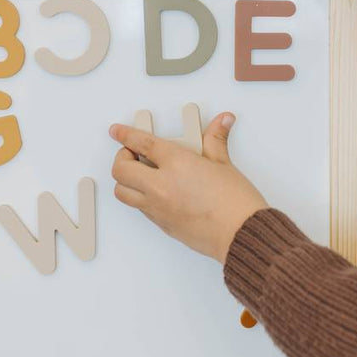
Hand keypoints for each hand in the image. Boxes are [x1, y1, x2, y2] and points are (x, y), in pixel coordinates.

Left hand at [108, 113, 269, 263]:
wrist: (239, 234)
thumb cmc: (234, 202)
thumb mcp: (224, 164)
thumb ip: (215, 140)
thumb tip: (221, 122)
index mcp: (176, 164)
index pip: (141, 143)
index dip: (125, 134)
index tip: (117, 131)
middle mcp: (161, 185)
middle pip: (121, 169)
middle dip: (122, 158)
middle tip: (133, 153)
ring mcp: (157, 207)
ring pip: (122, 192)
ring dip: (125, 180)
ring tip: (140, 174)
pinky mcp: (161, 224)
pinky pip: (138, 208)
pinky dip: (139, 197)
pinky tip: (155, 192)